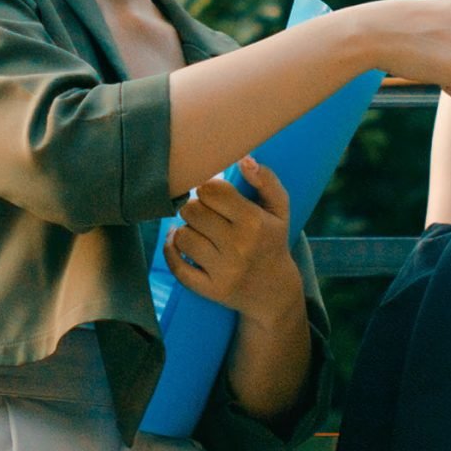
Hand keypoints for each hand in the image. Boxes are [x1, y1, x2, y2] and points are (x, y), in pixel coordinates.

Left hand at [165, 157, 301, 319]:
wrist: (274, 291)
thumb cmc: (272, 240)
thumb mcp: (279, 209)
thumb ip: (266, 180)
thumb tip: (244, 159)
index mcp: (254, 221)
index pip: (211, 191)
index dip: (206, 188)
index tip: (212, 194)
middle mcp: (238, 246)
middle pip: (192, 211)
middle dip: (194, 208)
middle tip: (203, 213)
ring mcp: (223, 270)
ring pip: (182, 236)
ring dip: (185, 229)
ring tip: (198, 230)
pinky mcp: (210, 290)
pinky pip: (177, 267)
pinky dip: (171, 251)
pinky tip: (176, 242)